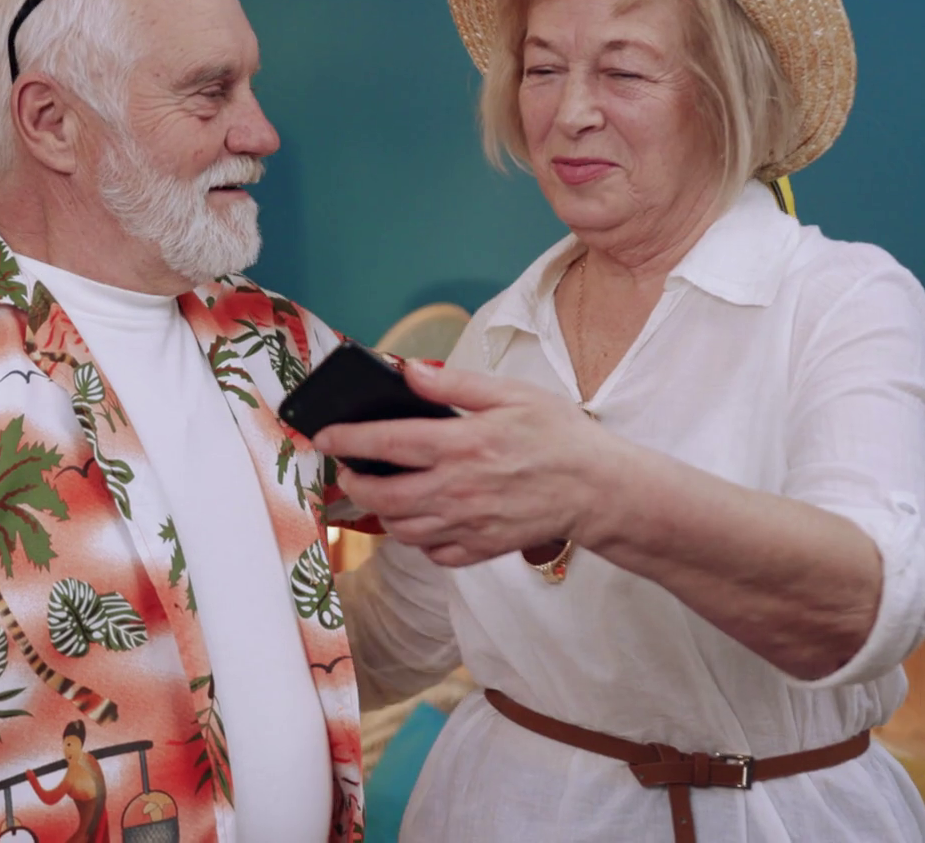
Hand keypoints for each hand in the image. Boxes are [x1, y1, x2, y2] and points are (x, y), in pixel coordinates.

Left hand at [312, 361, 614, 566]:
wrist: (601, 489)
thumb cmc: (560, 436)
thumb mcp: (512, 394)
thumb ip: (454, 385)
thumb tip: (408, 372)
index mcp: (461, 445)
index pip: (385, 445)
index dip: (346, 440)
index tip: (324, 436)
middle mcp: (457, 490)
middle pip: (382, 497)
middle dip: (353, 483)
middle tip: (347, 470)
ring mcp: (468, 525)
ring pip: (401, 529)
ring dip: (380, 513)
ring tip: (380, 493)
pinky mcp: (481, 549)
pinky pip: (433, 553)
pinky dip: (418, 539)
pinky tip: (422, 519)